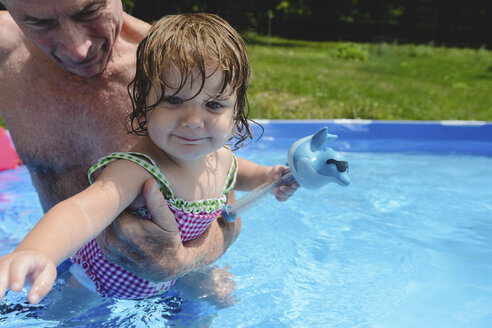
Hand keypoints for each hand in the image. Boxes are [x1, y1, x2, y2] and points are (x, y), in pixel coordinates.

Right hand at [0, 251, 56, 303]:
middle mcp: (11, 260)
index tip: (16, 289)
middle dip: (0, 284)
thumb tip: (33, 300)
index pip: (20, 264)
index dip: (17, 276)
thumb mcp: (49, 274)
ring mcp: (1, 265)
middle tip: (0, 298)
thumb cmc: (41, 268)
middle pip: (3, 269)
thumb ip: (42, 286)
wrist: (31, 258)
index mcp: (27, 258)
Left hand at [97, 179, 240, 281]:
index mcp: (126, 229)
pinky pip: (103, 236)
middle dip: (115, 209)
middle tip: (128, 206)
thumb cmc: (169, 241)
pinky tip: (123, 227)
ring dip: (111, 220)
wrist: (167, 268)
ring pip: (103, 225)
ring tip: (126, 216)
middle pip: (107, 215)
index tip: (131, 199)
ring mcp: (109, 250)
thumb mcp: (168, 221)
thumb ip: (156, 201)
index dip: (122, 200)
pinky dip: (110, 230)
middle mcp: (113, 241)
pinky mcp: (108, 255)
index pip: (114, 205)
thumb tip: (150, 181)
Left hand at [270, 165, 299, 201]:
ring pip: (288, 195)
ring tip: (274, 190)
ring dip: (281, 194)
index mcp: (294, 177)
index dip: (297, 185)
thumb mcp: (276, 168)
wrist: (271, 178)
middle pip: (293, 190)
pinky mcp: (284, 196)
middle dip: (287, 190)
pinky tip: (275, 194)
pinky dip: (279, 198)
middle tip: (280, 187)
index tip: (292, 185)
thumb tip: (277, 177)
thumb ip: (277, 170)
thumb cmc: (277, 171)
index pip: (299, 182)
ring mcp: (289, 191)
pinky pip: (283, 199)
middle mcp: (293, 185)